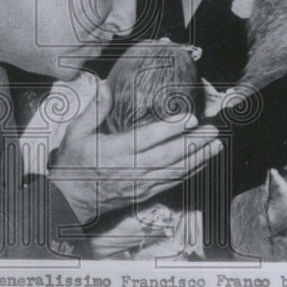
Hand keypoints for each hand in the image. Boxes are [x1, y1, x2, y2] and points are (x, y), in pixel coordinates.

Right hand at [50, 80, 223, 223]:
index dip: (169, 129)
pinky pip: (172, 183)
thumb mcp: (76, 133)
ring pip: (174, 171)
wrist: (70, 200)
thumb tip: (106, 85)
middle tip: (213, 129)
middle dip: (194, 143)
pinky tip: (203, 162)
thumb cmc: (73, 163)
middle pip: (168, 156)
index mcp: (113, 151)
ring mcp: (139, 184)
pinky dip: (190, 172)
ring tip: (216, 144)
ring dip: (198, 158)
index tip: (189, 118)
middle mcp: (130, 169)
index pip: (146, 139)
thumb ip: (94, 110)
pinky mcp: (145, 194)